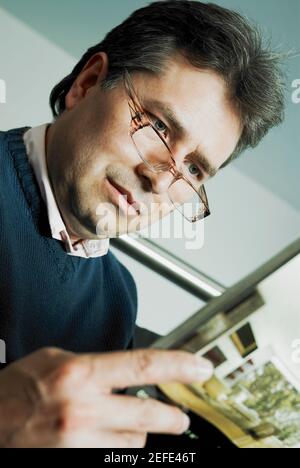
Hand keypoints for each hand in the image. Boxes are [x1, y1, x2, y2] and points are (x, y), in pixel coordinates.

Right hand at [0, 347, 212, 447]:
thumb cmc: (16, 390)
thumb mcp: (54, 359)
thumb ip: (92, 364)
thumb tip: (124, 371)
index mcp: (79, 374)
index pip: (142, 366)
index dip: (178, 366)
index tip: (201, 369)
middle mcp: (82, 410)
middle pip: (148, 415)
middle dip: (173, 418)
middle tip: (181, 417)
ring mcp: (79, 442)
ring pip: (133, 442)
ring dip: (137, 433)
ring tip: (126, 425)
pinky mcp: (77, 460)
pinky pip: (113, 457)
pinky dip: (117, 448)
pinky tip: (107, 437)